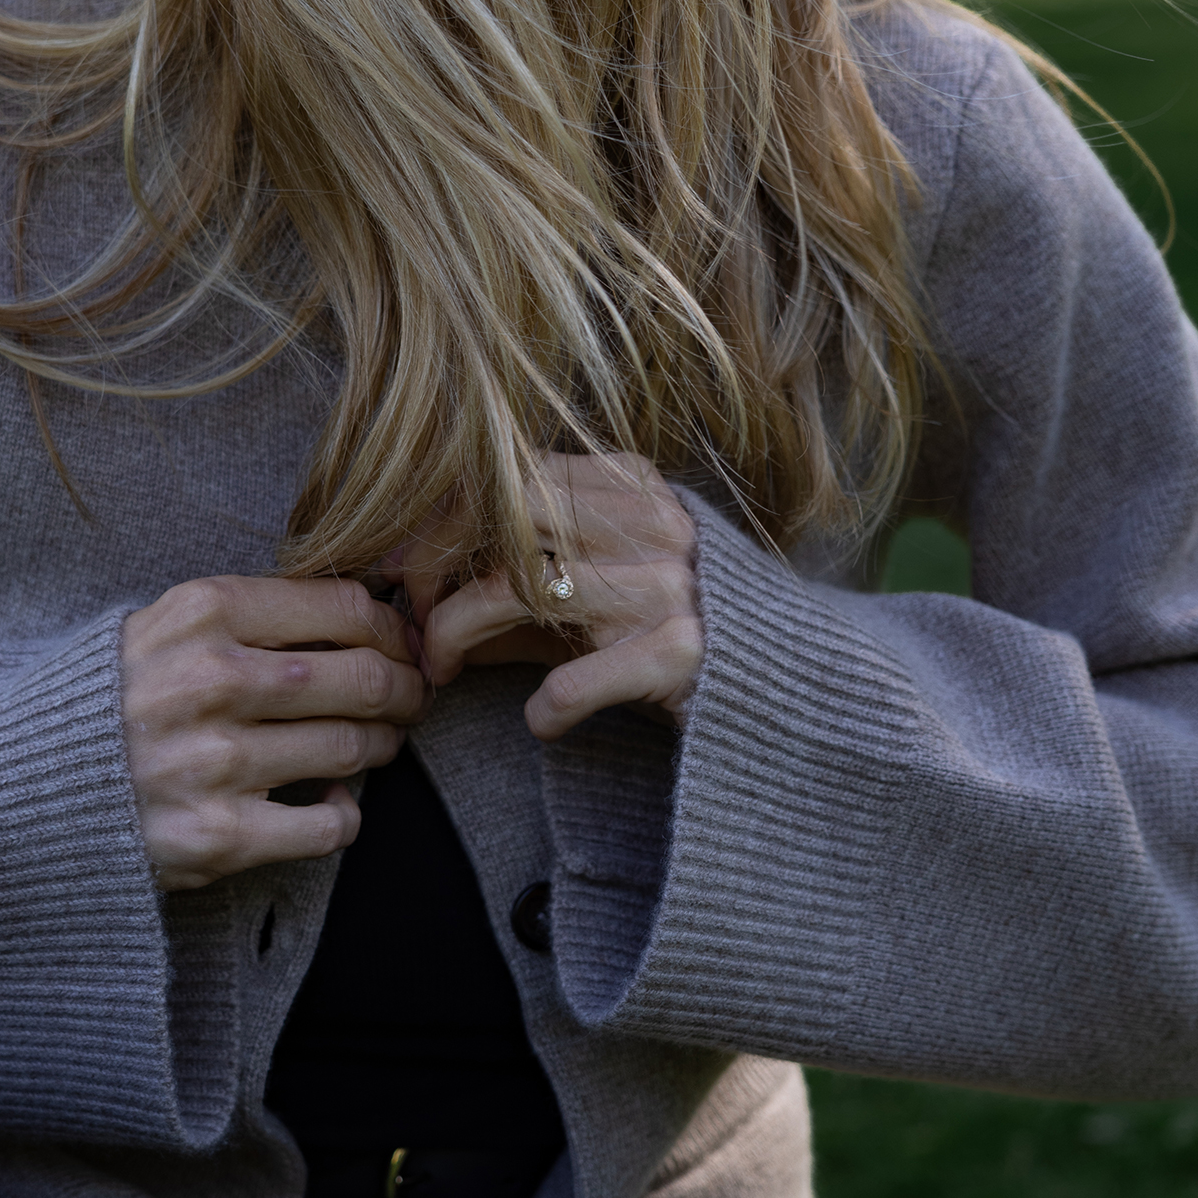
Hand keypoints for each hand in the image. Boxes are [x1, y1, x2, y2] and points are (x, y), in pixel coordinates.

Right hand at [120, 576, 426, 890]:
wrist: (19, 786)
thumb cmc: (110, 700)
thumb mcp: (165, 627)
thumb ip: (251, 615)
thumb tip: (367, 615)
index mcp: (203, 613)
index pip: (343, 605)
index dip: (390, 627)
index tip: (398, 644)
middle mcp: (212, 681)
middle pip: (365, 676)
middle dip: (406, 688)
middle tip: (411, 698)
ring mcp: (216, 762)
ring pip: (354, 747)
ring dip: (381, 746)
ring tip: (375, 744)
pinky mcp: (218, 836)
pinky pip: (329, 827)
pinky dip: (344, 815)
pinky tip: (329, 803)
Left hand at [399, 454, 703, 740]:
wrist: (791, 684)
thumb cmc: (675, 630)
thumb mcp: (599, 590)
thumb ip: (518, 583)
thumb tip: (417, 593)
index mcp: (633, 486)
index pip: (509, 475)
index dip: (440, 521)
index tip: (405, 570)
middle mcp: (651, 525)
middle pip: (505, 512)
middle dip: (438, 562)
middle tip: (418, 616)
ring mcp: (666, 586)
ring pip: (518, 587)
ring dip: (459, 633)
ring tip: (446, 669)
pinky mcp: (679, 655)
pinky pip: (570, 681)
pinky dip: (541, 708)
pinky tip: (542, 722)